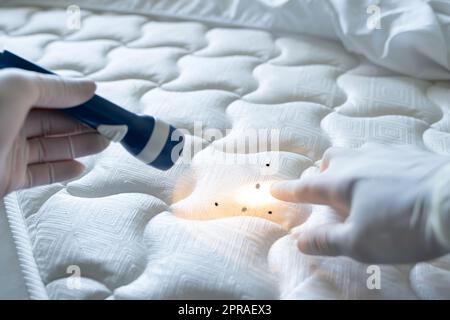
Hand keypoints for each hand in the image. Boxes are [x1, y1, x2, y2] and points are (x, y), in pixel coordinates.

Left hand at [0, 69, 108, 196]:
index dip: (77, 98)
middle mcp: (5, 122)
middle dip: (84, 123)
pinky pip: (41, 173)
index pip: (48, 93)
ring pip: (52, 147)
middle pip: (54, 121)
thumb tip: (87, 87)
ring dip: (80, 145)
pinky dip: (63, 170)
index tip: (102, 104)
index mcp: (5, 96)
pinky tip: (80, 167)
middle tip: (110, 127)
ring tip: (104, 144)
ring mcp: (6, 151)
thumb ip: (52, 87)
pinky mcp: (7, 178)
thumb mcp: (13, 90)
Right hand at [271, 143, 449, 263]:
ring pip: (354, 153)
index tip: (274, 189)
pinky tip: (386, 177)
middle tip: (325, 189)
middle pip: (329, 160)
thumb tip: (298, 240)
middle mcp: (358, 161)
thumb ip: (326, 241)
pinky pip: (379, 153)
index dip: (288, 191)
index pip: (305, 187)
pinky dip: (373, 164)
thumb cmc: (403, 225)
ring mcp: (383, 153)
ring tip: (356, 183)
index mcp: (340, 183)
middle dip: (321, 173)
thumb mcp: (360, 243)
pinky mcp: (407, 152)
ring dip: (347, 166)